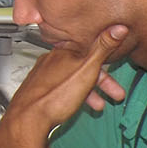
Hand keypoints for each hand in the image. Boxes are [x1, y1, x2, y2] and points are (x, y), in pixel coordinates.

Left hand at [0, 24, 129, 147]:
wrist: (28, 120)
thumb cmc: (55, 96)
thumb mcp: (87, 69)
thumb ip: (103, 48)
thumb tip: (118, 28)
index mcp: (63, 53)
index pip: (91, 55)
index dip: (107, 70)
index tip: (116, 82)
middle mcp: (50, 61)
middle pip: (82, 69)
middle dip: (101, 84)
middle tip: (115, 96)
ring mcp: (42, 76)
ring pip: (71, 81)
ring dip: (88, 93)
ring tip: (98, 106)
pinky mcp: (36, 91)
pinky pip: (59, 90)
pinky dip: (72, 97)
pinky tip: (73, 106)